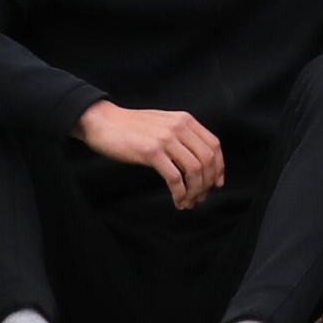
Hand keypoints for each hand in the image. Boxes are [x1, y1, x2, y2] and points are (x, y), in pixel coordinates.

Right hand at [78, 100, 225, 210]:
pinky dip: (180, 193)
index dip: (219, 167)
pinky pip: (175, 177)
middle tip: (201, 197)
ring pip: (194, 170)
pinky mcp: (151, 152)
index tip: (217, 183)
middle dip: (208, 183)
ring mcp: (166, 138)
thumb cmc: (130, 126)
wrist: (102, 121)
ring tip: (188, 202)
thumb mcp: (163, 123)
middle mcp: (179, 127)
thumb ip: (181, 135)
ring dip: (195, 191)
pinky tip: (177, 200)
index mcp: (185, 120)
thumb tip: (197, 160)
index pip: (214, 145)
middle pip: (208, 159)